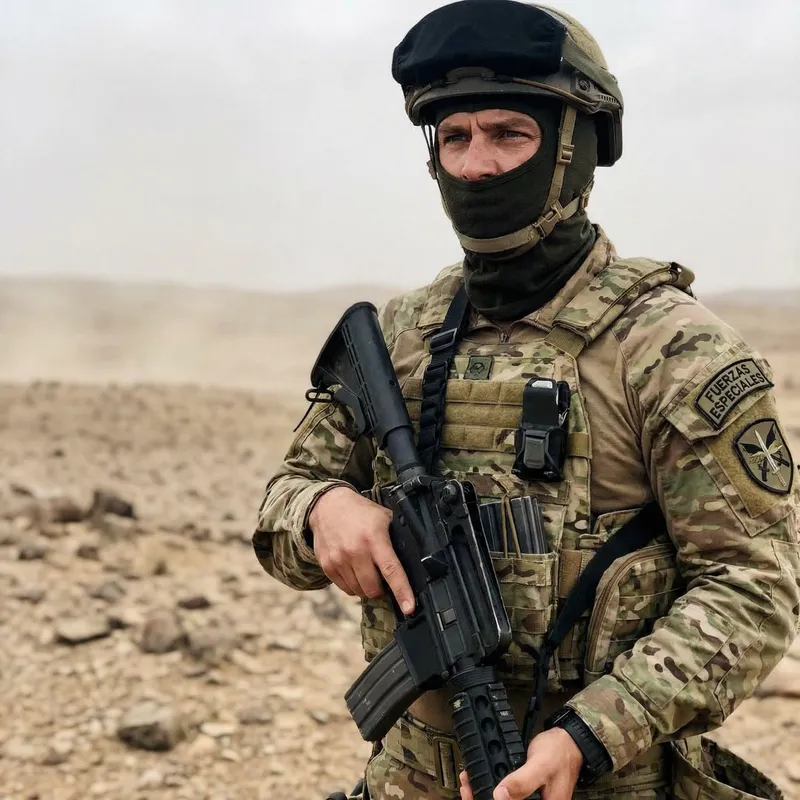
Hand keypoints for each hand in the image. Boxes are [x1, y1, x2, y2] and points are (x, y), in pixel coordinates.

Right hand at [308, 486, 414, 613]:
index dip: (402, 591)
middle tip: (384, 579)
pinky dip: (354, 585)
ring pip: (359, 591)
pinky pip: (345, 589)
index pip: (391, 570)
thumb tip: (415, 558)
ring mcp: (339, 560)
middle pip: (373, 588)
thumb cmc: (360, 512)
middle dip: (382, 590)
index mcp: (374, 538)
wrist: (327, 505)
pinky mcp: (327, 566)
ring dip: (367, 588)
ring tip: (368, 571)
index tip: (409, 608)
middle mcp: (355, 551)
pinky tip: (355, 570)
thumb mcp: (384, 518)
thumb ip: (397, 537)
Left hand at [458, 728, 582, 799]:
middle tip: (467, 788)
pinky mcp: (525, 793)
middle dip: (481, 799)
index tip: (471, 796)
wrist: (569, 742)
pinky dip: (492, 788)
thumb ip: (521, 782)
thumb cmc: (559, 753)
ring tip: (469, 784)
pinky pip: (506, 795)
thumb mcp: (540, 766)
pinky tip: (480, 779)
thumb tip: (500, 796)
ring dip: (484, 795)